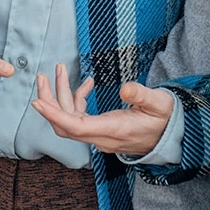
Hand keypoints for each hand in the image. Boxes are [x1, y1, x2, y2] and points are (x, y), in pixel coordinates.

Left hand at [31, 65, 177, 156]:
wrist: (172, 138)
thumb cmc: (166, 119)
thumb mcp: (160, 104)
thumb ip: (142, 96)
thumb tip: (125, 88)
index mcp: (114, 129)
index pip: (77, 127)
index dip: (55, 115)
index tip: (37, 102)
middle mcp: (103, 136)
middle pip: (66, 125)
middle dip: (50, 101)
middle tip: (41, 77)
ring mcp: (101, 135)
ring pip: (71, 120)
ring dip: (62, 96)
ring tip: (59, 70)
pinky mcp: (102, 130)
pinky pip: (81, 118)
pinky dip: (78, 99)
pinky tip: (86, 84)